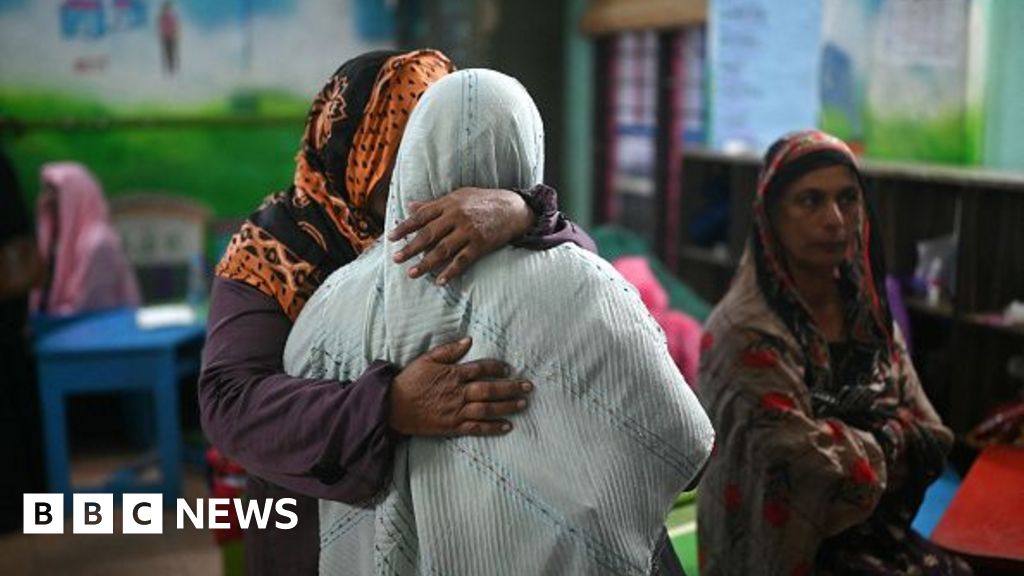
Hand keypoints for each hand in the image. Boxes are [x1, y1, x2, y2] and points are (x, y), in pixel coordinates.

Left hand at [388, 187, 532, 284]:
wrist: (513, 208)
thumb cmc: (483, 201)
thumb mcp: (458, 196)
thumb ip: (433, 204)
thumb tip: (410, 206)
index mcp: (449, 204)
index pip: (421, 216)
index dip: (405, 227)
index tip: (390, 237)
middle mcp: (457, 216)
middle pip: (429, 234)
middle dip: (410, 248)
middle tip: (396, 258)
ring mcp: (469, 231)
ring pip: (442, 250)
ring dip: (426, 263)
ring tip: (412, 273)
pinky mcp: (480, 244)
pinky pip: (462, 261)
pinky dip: (450, 272)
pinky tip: (440, 281)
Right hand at [388, 337, 533, 436]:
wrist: (393, 407)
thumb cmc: (410, 381)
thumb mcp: (427, 360)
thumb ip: (449, 350)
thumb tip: (468, 340)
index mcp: (453, 374)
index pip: (481, 368)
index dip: (497, 367)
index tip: (508, 367)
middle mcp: (458, 393)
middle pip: (490, 389)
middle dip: (511, 387)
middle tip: (528, 387)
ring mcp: (457, 411)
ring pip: (487, 409)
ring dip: (507, 406)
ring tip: (523, 404)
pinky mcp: (453, 427)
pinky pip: (477, 428)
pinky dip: (493, 427)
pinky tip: (507, 426)